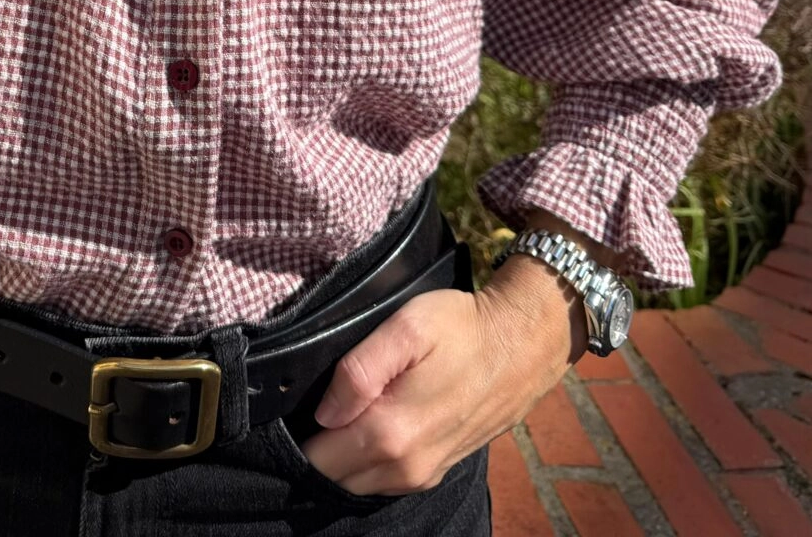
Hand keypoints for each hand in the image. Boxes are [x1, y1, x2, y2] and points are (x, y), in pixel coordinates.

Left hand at [299, 239, 586, 495]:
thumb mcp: (407, 327)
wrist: (523, 345)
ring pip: (356, 484)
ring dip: (338, 460)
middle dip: (313, 452)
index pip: (316, 459)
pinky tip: (363, 429)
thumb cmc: (463, 328)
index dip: (292, 438)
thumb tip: (325, 413)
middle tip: (304, 411)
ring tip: (335, 416)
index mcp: (391, 433)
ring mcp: (423, 474)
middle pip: (332, 478)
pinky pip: (382, 482)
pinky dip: (364, 464)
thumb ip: (359, 371)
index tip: (287, 411)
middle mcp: (405, 467)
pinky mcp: (436, 470)